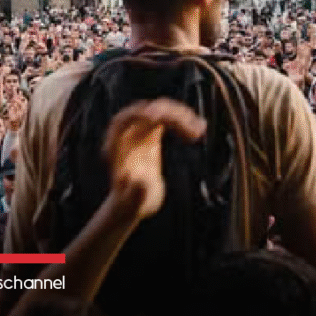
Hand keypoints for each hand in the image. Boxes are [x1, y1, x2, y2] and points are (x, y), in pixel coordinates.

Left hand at [104, 99, 206, 221]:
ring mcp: (139, 131)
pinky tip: (200, 128)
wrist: (133, 202)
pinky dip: (184, 120)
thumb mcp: (132, 202)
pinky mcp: (151, 133)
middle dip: (168, 115)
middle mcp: (126, 134)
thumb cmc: (130, 204)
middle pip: (146, 111)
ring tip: (200, 130)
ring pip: (160, 111)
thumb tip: (141, 181)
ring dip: (180, 116)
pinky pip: (167, 118)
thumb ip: (135, 193)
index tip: (160, 118)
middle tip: (192, 130)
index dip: (141, 115)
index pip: (125, 120)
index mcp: (116, 145)